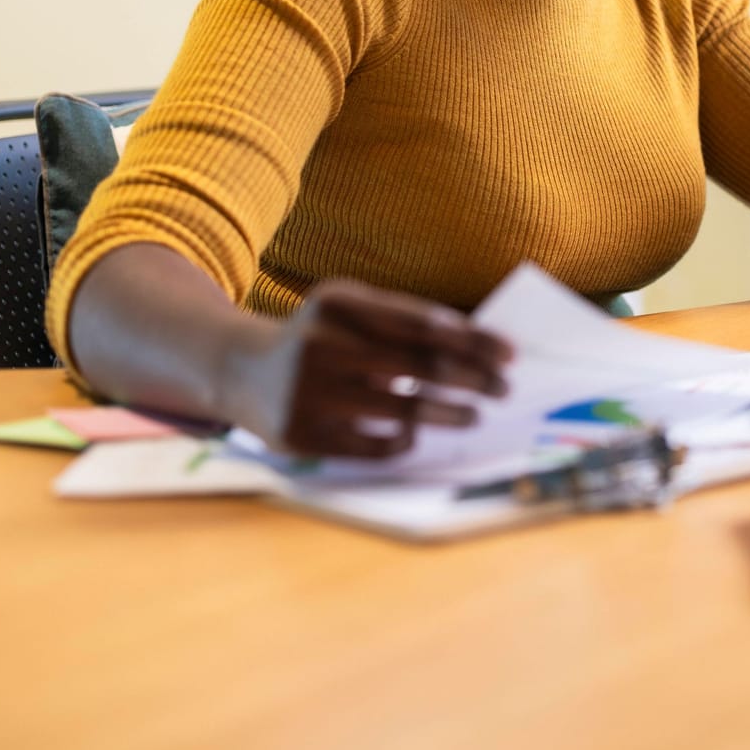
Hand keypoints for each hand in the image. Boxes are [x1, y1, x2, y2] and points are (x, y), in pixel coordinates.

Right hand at [232, 279, 512, 458]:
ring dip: (450, 413)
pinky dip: (403, 439)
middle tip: (504, 389)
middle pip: (419, 366)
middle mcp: (319, 344)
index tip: (510, 354)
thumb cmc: (319, 338)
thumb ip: (404, 322)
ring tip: (473, 414)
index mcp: (339, 304)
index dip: (473, 340)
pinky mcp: (301, 434)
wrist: (240, 370)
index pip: (423, 323)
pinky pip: (373, 445)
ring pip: (402, 410)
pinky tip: (414, 432)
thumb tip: (480, 347)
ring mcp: (308, 392)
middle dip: (472, 379)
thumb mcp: (351, 312)